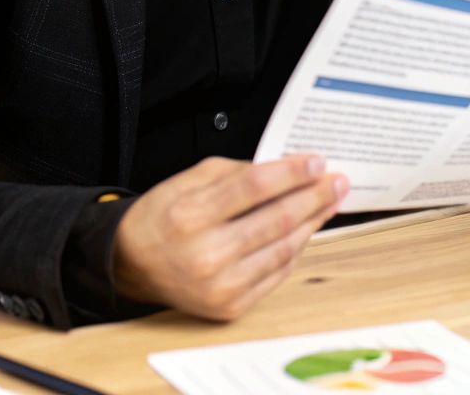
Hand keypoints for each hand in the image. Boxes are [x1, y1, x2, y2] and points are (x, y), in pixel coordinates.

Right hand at [111, 154, 347, 319]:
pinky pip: (277, 273)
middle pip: (277, 219)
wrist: (132, 264)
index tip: (318, 162)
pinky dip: (295, 249)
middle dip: (314, 196)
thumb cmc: (164, 217)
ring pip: (283, 248)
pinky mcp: (229, 307)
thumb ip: (239, 173)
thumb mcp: (191, 180)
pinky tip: (306, 229)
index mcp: (190, 215)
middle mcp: (204, 254)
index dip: (292, 173)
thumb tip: (289, 170)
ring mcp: (219, 286)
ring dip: (313, 222)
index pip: (254, 187)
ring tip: (329, 202)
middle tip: (337, 181)